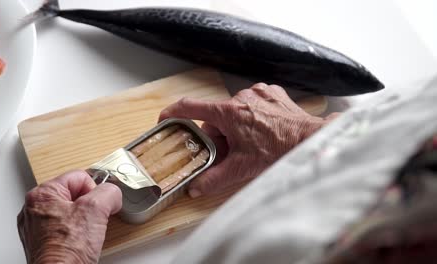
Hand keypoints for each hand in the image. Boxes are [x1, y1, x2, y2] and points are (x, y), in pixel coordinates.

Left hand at [17, 170, 121, 263]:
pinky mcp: (42, 243)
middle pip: (74, 194)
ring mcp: (36, 227)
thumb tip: (112, 193)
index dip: (95, 191)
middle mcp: (34, 208)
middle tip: (91, 223)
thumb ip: (109, 192)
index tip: (99, 206)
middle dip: (88, 207)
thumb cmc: (67, 250)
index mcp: (42, 194)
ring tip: (85, 236)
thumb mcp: (97, 209)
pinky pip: (64, 230)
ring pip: (70, 213)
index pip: (79, 177)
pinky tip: (79, 244)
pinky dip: (75, 235)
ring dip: (83, 222)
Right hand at [159, 83, 337, 197]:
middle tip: (229, 151)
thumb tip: (195, 188)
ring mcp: (257, 92)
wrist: (310, 140)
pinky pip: (252, 102)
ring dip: (235, 125)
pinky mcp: (271, 92)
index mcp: (228, 112)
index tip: (165, 119)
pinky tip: (263, 129)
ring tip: (251, 142)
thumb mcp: (241, 168)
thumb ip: (214, 179)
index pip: (189, 106)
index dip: (173, 112)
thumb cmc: (278, 150)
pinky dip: (252, 115)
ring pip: (234, 110)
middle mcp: (240, 97)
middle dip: (218, 134)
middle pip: (215, 116)